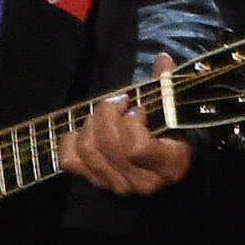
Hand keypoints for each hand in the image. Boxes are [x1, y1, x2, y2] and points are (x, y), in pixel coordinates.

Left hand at [58, 53, 192, 196]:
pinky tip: (86, 130)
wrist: (165, 165)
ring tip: (105, 115)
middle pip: (107, 144)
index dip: (132, 122)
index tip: (139, 109)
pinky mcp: (95, 181)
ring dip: (92, 123)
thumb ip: (167, 86)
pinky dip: (71, 140)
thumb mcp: (175, 112)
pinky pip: (69, 160)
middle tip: (119, 103)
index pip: (136, 148)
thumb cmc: (172, 134)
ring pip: (88, 149)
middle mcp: (141, 182)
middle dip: (108, 113)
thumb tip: (162, 59)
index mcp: (169, 165)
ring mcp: (116, 185)